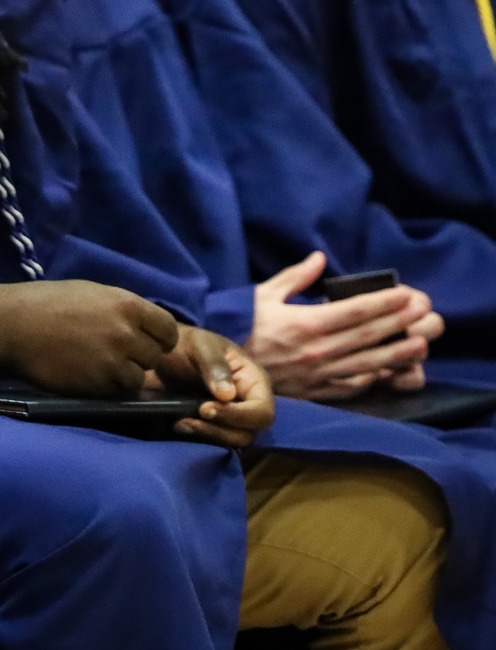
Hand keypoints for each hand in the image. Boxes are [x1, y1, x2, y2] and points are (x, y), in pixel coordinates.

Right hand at [0, 280, 179, 395]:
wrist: (12, 324)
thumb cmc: (47, 302)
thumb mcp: (92, 293)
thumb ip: (123, 310)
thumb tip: (143, 327)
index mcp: (127, 305)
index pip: (169, 329)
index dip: (160, 338)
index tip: (146, 341)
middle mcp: (126, 333)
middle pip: (155, 356)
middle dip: (140, 356)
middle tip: (116, 354)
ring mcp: (112, 361)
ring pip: (138, 377)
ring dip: (125, 375)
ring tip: (101, 367)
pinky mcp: (96, 384)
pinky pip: (117, 391)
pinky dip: (107, 387)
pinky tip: (88, 375)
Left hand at [148, 327, 274, 447]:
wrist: (161, 353)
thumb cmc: (185, 344)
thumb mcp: (200, 344)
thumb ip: (215, 365)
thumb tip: (228, 396)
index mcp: (254, 381)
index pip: (262, 411)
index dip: (239, 416)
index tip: (205, 409)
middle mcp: (248, 403)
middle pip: (250, 433)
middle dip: (221, 430)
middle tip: (189, 419)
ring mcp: (232, 418)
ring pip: (232, 441)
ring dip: (208, 436)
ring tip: (181, 423)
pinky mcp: (213, 426)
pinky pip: (215, 441)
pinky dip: (198, 437)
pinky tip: (178, 425)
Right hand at [249, 253, 437, 399]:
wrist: (221, 370)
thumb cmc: (241, 326)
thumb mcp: (261, 295)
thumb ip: (295, 277)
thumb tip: (319, 258)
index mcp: (304, 323)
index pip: (354, 311)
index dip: (385, 302)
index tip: (408, 294)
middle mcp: (317, 350)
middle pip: (369, 335)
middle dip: (401, 322)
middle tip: (427, 312)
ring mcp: (319, 373)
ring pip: (369, 363)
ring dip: (399, 353)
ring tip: (423, 343)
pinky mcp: (317, 391)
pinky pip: (353, 385)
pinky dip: (375, 377)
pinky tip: (391, 369)